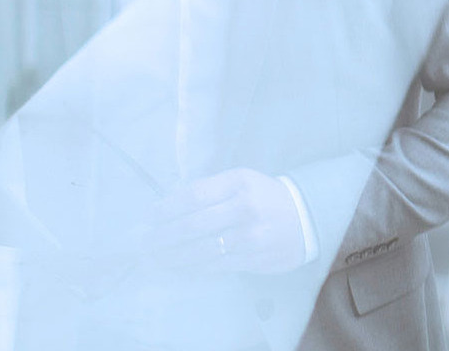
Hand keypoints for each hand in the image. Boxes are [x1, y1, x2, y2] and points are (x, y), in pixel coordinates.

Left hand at [149, 167, 308, 273]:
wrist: (304, 218)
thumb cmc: (263, 198)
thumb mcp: (240, 182)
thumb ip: (208, 190)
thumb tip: (167, 204)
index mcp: (238, 183)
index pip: (194, 195)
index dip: (167, 208)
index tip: (149, 217)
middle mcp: (244, 208)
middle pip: (193, 225)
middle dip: (163, 236)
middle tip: (144, 243)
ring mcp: (250, 236)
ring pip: (202, 250)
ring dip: (173, 257)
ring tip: (155, 259)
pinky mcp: (253, 258)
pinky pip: (216, 266)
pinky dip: (193, 268)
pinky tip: (180, 267)